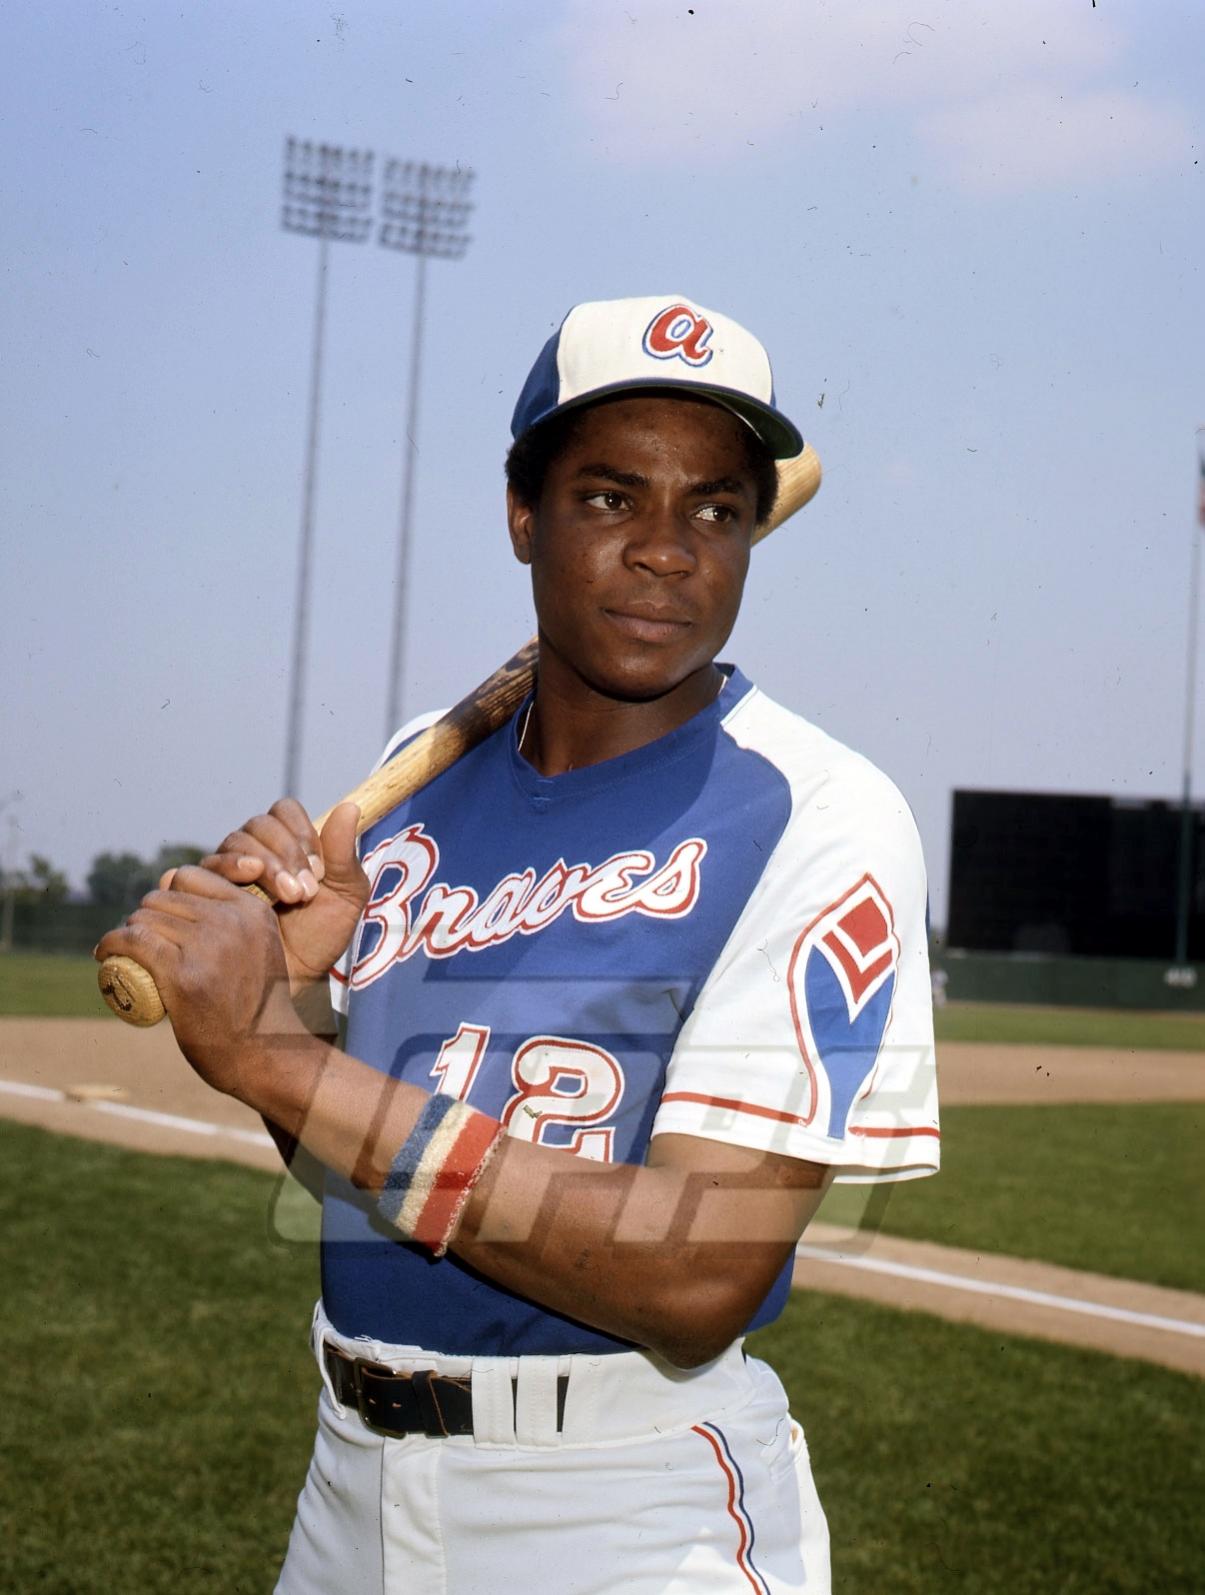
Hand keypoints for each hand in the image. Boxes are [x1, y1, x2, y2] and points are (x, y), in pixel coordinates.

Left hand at [94, 866, 318, 1100]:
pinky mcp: (183, 975)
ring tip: (122, 950)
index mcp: (252, 909)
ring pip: (145, 918)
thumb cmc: (256, 1005)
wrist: (263, 1053)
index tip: (161, 919)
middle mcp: (233, 921)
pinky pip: (134, 942)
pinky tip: (103, 953)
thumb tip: (187, 893)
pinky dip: (111, 944)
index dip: (169, 894)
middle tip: (139, 941)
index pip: (191, 876)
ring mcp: (208, 946)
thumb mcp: (260, 949)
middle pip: (164, 896)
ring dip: (127, 931)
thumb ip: (238, 922)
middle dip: (146, 915)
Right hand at [164, 799, 368, 992]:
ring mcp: (225, 870)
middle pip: (256, 826)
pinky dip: (218, 874)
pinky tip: (239, 891)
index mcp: (287, 843)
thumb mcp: (345, 898)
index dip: (300, 833)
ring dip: (258, 864)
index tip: (318, 869)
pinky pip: (197, 869)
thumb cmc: (320, 937)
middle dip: (283, 855)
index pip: (284, 812)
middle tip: (303, 892)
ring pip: (230, 844)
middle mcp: (253, 850)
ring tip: (283, 895)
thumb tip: (349, 807)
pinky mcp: (202, 892)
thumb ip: (345, 856)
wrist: (295, 979)